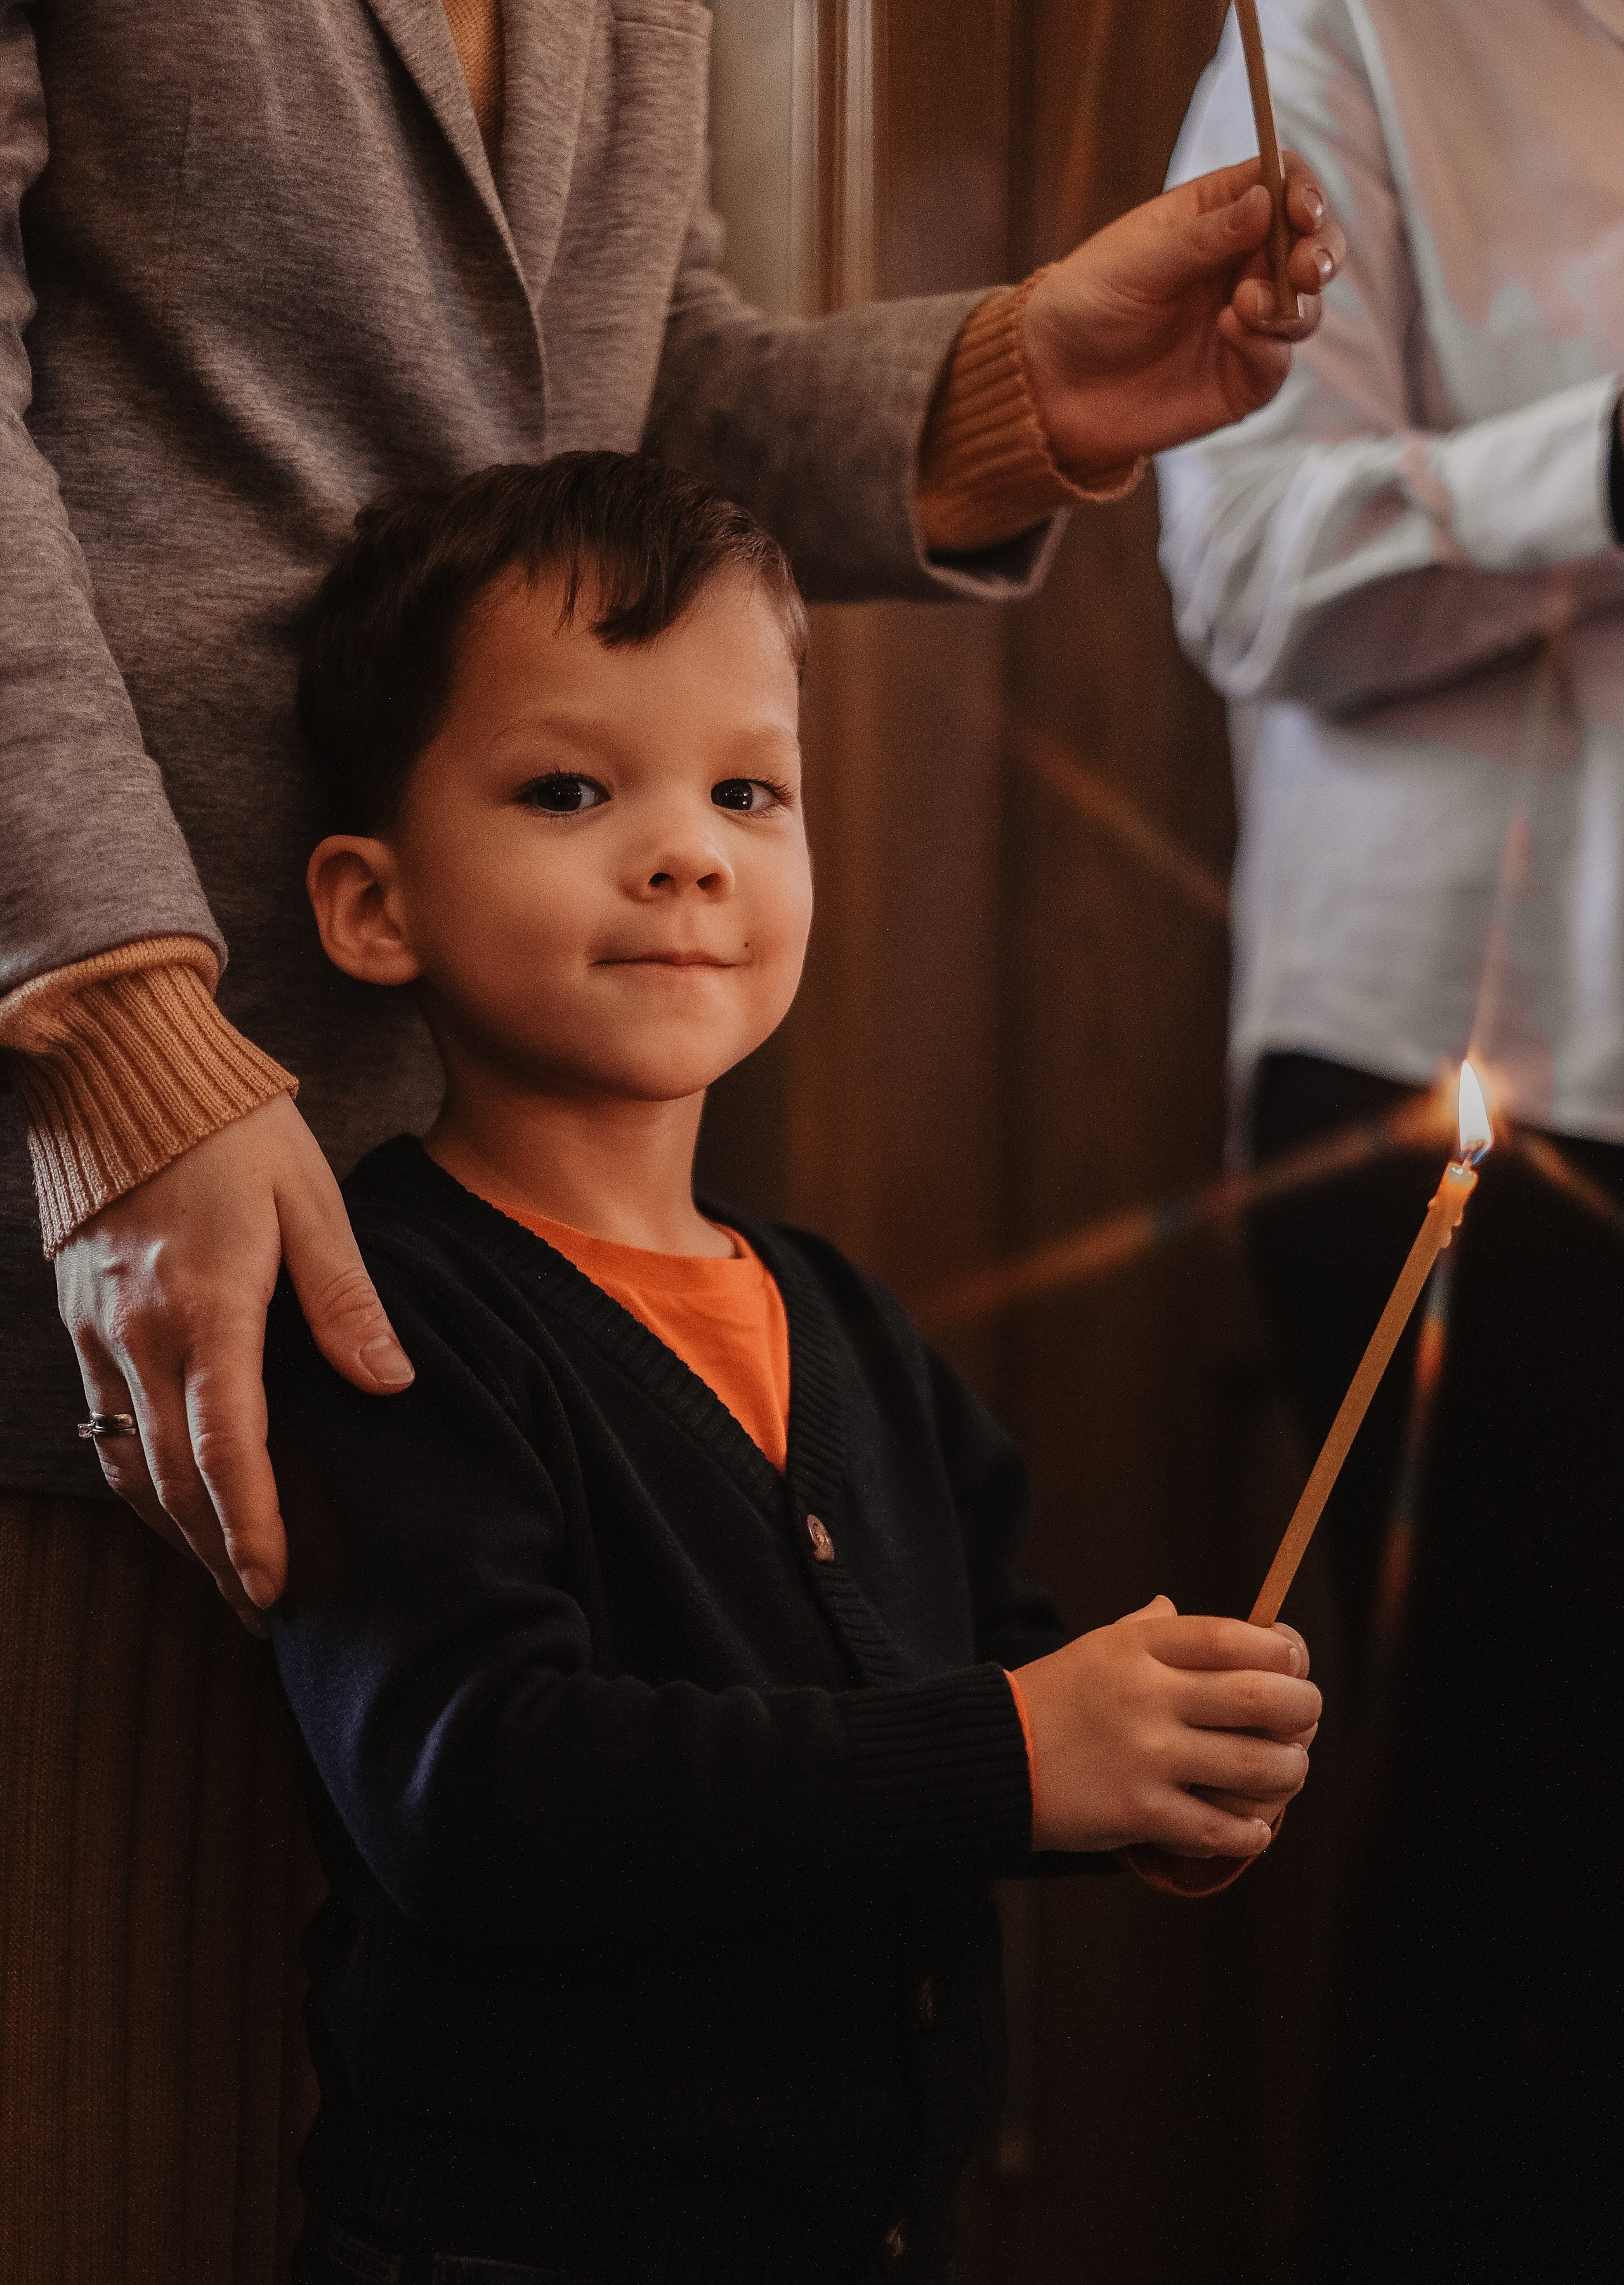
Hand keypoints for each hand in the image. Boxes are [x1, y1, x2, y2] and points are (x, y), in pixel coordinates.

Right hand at [55, 1093, 413, 1626]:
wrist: (122, 1065)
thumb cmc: (231, 1126)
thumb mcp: (312, 1198)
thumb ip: (346, 1299)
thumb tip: (389, 1383)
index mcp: (206, 1306)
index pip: (227, 1449)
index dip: (252, 1529)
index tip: (278, 1589)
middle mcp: (139, 1334)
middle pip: (175, 1480)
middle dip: (218, 1558)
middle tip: (266, 1617)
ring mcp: (98, 1333)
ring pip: (131, 1464)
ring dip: (177, 1533)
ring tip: (228, 1584)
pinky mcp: (80, 1323)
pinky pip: (106, 1428)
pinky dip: (141, 1482)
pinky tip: (174, 1508)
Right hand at [1015, 1595, 1320, 1855]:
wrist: (990, 1758)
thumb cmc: (1053, 1697)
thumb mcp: (1097, 1647)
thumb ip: (1146, 1629)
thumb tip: (1177, 1609)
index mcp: (1141, 1647)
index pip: (1238, 1638)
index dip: (1284, 1651)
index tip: (1294, 1663)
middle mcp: (1149, 1696)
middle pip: (1264, 1699)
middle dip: (1304, 1710)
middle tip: (1305, 1721)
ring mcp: (1146, 1756)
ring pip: (1257, 1767)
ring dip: (1289, 1772)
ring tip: (1286, 1772)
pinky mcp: (1138, 1812)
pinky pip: (1221, 1829)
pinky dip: (1250, 1832)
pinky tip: (1252, 1826)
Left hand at [1022, 154, 1344, 476]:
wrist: (1053, 387)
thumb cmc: (1085, 306)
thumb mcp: (1137, 262)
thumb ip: (1205, 236)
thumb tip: (1268, 199)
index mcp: (1215, 217)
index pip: (1282, 184)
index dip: (1303, 192)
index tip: (1301, 211)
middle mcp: (1239, 265)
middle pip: (1311, 245)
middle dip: (1321, 253)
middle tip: (1306, 269)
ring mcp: (1245, 322)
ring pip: (1305, 305)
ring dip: (1292, 302)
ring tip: (1246, 307)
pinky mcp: (1241, 375)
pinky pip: (1278, 359)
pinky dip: (1268, 346)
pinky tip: (1232, 335)